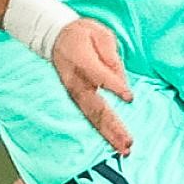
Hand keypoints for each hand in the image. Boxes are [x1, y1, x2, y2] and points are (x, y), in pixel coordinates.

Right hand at [50, 19, 134, 153]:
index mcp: (81, 60)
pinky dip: (102, 131)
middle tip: (129, 142)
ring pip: (93, 117)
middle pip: (96, 106)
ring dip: (109, 134)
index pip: (99, 76)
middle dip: (113, 126)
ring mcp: (75, 93)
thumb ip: (110, 55)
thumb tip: (121, 79)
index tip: (129, 98)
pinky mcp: (77, 99)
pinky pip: (90, 116)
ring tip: (125, 150)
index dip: (114, 87)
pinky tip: (114, 142)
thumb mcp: (100, 34)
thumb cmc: (82, 34)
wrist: (54, 37)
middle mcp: (76, 82)